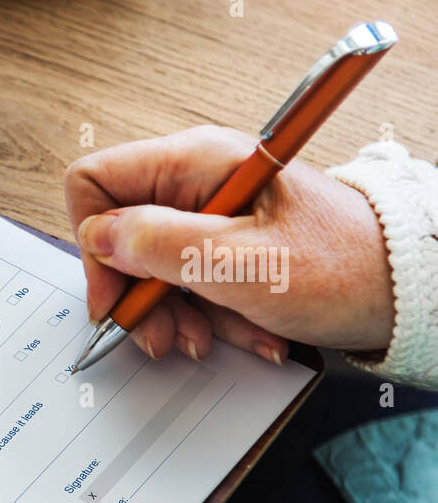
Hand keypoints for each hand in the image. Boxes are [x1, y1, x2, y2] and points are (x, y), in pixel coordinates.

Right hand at [64, 125, 395, 362]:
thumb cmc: (344, 268)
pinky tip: (245, 333)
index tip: (117, 296)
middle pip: (121, 236)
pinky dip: (210, 317)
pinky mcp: (226, 245)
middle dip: (139, 296)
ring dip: (177, 315)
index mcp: (195, 163)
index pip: (95, 182)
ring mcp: (211, 215)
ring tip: (214, 339)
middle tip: (165, 336)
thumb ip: (161, 246)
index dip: (95, 244)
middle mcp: (196, 182)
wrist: (408, 289)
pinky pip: (190, 284)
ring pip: (152, 269)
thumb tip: (100, 238)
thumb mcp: (242, 264)